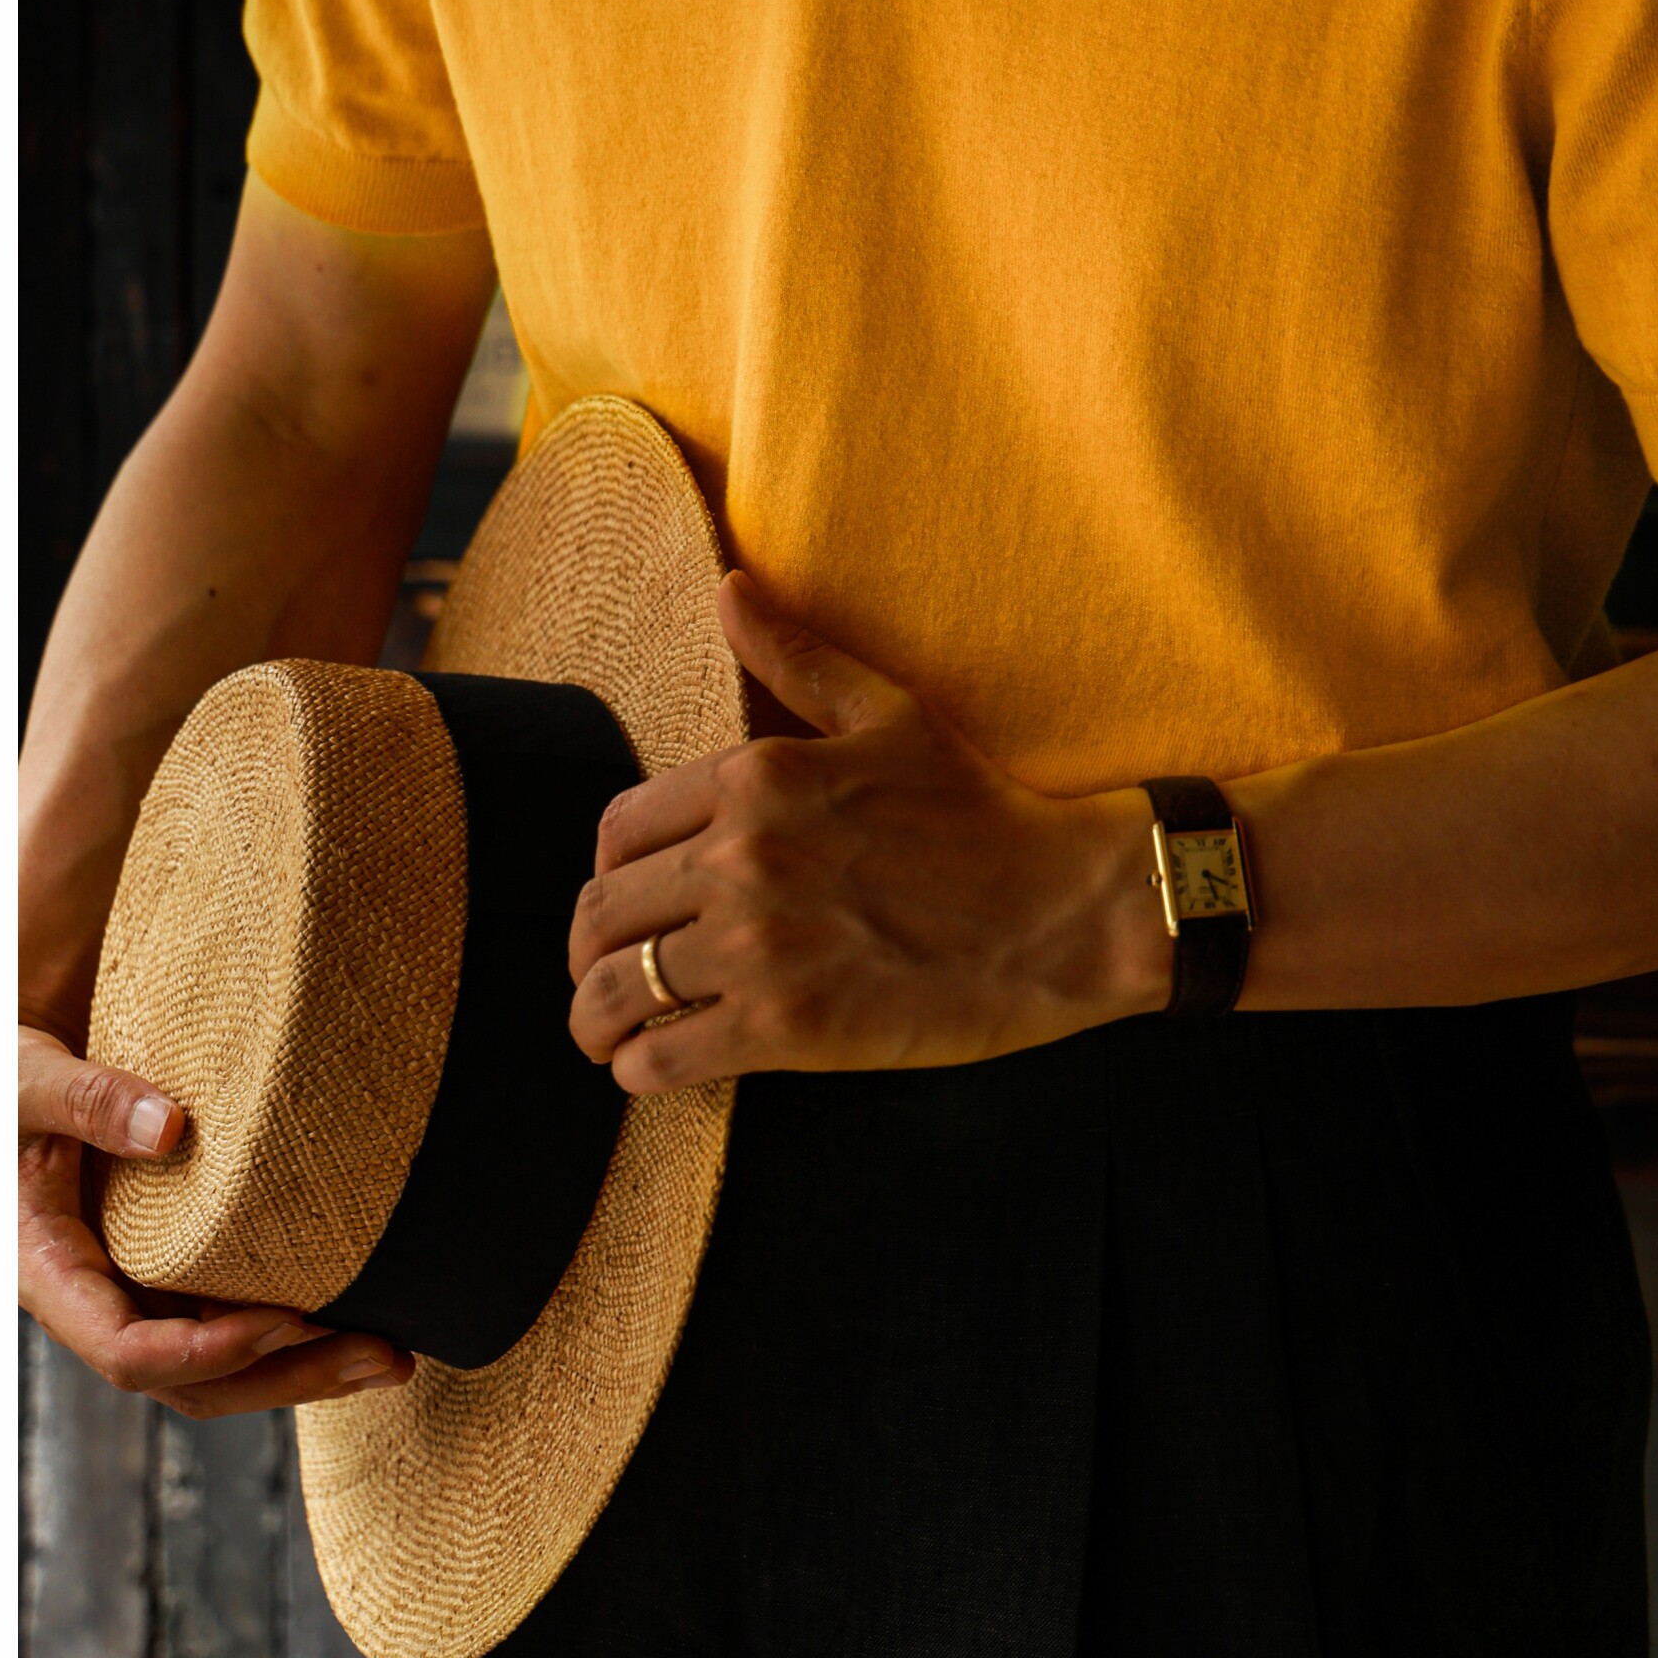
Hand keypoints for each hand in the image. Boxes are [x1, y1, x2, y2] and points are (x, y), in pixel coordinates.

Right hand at [18, 1025, 412, 1414]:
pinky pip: (230, 1319)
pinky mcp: (168, 1270)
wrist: (6, 1079)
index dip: (209, 1350)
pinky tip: (361, 1312)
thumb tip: (169, 1129)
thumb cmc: (4, 1076)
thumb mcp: (28, 1080)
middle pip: (191, 1381)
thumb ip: (88, 1100)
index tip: (288, 1320)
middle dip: (288, 1376)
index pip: (128, 1352)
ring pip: (219, 1367)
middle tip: (384, 1358)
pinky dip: (294, 1327)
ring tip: (393, 1356)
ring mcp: (135, 1292)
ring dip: (304, 1367)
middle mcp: (95, 1301)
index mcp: (48, 1274)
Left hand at [566, 575, 1167, 1091]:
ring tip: (608, 1034)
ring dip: (595, 1018)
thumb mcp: (889, 713)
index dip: (610, 870)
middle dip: (590, 947)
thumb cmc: (983, 808)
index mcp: (756, 777)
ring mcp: (759, 945)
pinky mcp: (786, 1028)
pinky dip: (640, 1068)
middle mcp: (741, 857)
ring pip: (617, 989)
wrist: (1067, 909)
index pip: (618, 827)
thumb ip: (795, 658)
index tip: (630, 898)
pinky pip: (661, 1056)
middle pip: (601, 911)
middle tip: (607, 973)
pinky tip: (651, 1067)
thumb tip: (728, 589)